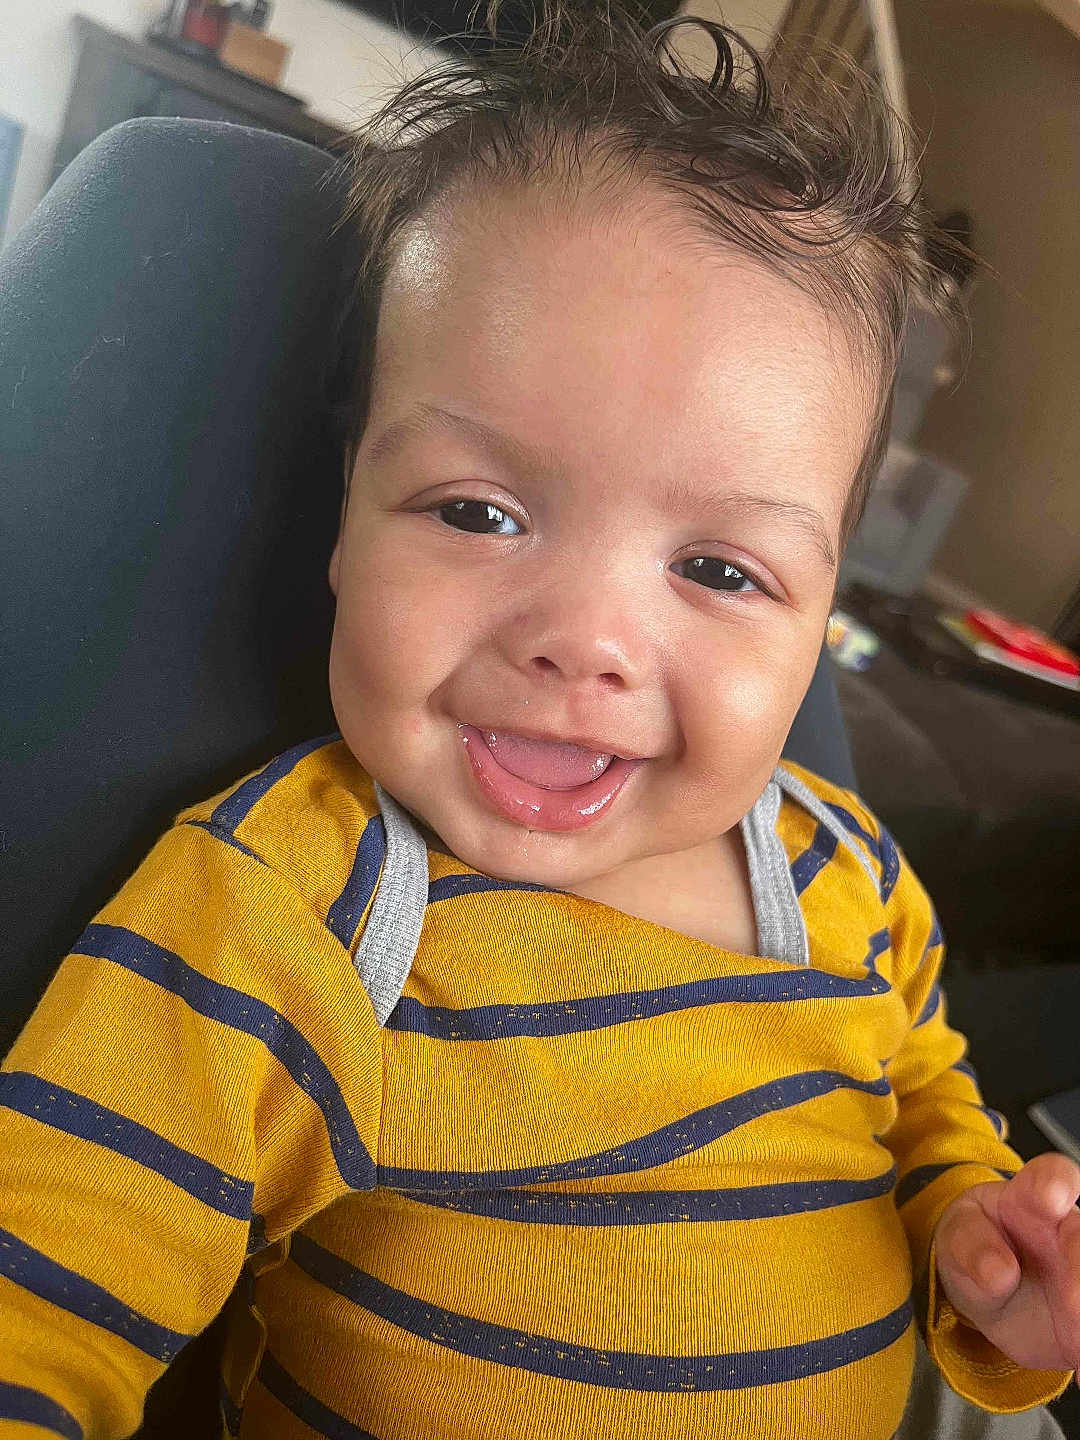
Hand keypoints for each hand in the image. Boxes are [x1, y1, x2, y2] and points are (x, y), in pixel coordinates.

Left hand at [934, 1152, 1079, 1374]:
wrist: (994, 1291)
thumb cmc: (979, 1248)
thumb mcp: (960, 1242)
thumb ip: (971, 1248)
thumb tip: (997, 1272)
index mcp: (1031, 1199)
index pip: (1052, 1179)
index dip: (1054, 1185)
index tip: (1051, 1200)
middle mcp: (1070, 1232)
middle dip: (1079, 1265)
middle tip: (1071, 1303)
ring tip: (1073, 1333)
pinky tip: (1076, 1362)